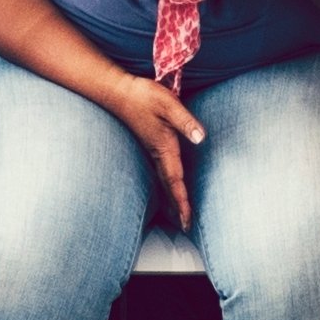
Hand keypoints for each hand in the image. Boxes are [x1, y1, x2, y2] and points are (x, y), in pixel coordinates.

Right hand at [101, 68, 204, 222]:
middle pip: (169, 186)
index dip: (182, 201)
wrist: (118, 92)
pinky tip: (167, 187)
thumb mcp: (168, 104)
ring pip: (163, 181)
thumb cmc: (144, 96)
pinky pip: (159, 172)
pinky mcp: (149, 145)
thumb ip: (185, 121)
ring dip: (171, 198)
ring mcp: (152, 150)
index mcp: (165, 148)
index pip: (176, 181)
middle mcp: (158, 153)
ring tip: (178, 214)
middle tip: (185, 226)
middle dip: (177, 207)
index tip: (187, 220)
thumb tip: (200, 138)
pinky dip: (166, 185)